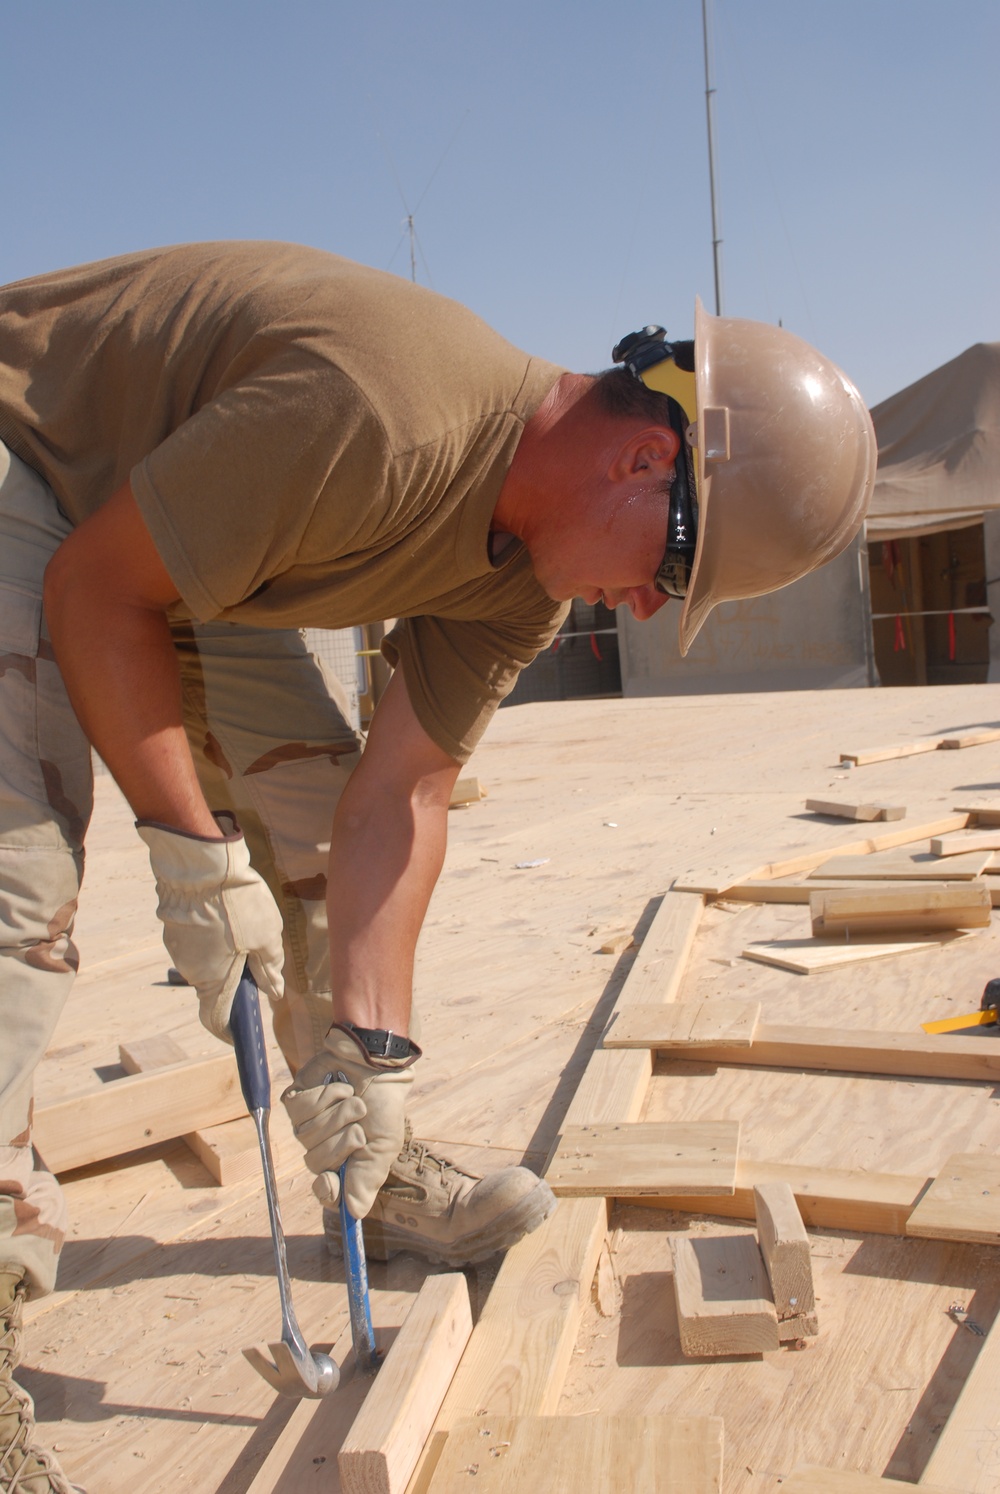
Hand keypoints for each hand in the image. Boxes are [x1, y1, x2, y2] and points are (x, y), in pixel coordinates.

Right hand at [136, 812, 284, 1041]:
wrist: (201, 861)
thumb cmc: (237, 903)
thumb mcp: (267, 937)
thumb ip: (270, 968)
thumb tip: (274, 991)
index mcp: (212, 980)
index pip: (215, 1019)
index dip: (229, 1031)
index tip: (241, 1034)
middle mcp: (189, 968)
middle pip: (213, 984)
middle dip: (235, 978)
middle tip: (258, 959)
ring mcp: (176, 944)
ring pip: (205, 958)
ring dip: (225, 951)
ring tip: (247, 925)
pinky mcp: (172, 922)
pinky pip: (196, 937)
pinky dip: (213, 933)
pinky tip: (229, 910)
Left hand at [281, 1022, 419, 1217]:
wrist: (377, 1065)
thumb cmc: (383, 1107)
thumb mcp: (383, 1147)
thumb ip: (367, 1179)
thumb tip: (355, 1214)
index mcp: (344, 1164)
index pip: (325, 1191)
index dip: (325, 1190)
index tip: (330, 1181)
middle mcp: (321, 1148)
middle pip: (315, 1163)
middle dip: (341, 1139)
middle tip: (359, 1125)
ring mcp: (306, 1125)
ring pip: (306, 1135)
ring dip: (336, 1114)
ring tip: (352, 1099)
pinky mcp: (296, 1101)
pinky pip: (299, 1110)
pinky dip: (323, 1096)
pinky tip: (336, 1087)